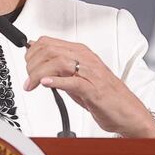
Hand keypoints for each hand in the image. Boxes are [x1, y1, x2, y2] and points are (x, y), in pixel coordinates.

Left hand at [23, 36, 154, 137]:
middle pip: (49, 50)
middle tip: (27, 79)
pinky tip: (45, 84)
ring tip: (32, 84)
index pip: (48, 42)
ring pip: (58, 62)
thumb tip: (38, 64)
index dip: (31, 53)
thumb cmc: (105, 96)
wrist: (128, 112)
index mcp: (81, 53)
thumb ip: (60, 70)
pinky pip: (73, 81)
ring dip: (39, 73)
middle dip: (31, 64)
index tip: (25, 66)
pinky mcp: (95, 90)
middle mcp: (86, 59)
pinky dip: (56, 82)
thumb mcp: (77, 78)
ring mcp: (91, 73)